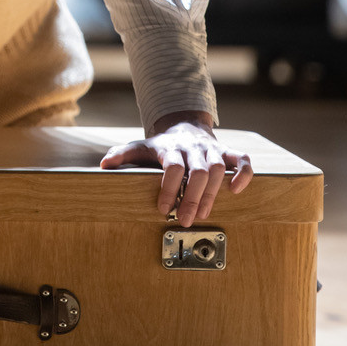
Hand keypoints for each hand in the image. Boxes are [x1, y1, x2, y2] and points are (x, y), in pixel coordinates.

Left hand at [99, 114, 252, 226]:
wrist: (184, 125)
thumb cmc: (162, 144)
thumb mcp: (141, 147)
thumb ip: (122, 154)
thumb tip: (104, 165)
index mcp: (171, 147)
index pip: (173, 167)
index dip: (169, 189)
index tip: (162, 208)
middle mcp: (193, 147)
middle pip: (197, 172)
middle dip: (191, 198)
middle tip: (183, 220)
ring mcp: (212, 149)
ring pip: (218, 169)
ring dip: (211, 194)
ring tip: (201, 214)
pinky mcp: (227, 152)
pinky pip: (242, 160)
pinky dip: (242, 174)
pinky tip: (235, 190)